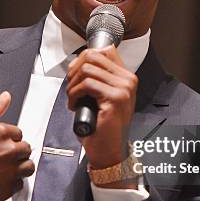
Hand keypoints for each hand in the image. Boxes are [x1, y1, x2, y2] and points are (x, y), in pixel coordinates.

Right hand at [0, 91, 33, 200]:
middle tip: (0, 156)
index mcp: (0, 133)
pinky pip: (18, 185)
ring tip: (4, 168)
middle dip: (16, 151)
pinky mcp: (5, 190)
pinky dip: (11, 183)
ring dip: (19, 167)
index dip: (9, 138)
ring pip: (27, 168)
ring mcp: (8, 172)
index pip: (19, 133)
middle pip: (25, 149)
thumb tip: (5, 98)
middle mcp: (8, 152)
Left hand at [66, 46, 137, 170]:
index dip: (83, 58)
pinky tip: (74, 104)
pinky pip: (87, 85)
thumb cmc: (103, 126)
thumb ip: (97, 78)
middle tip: (71, 86)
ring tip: (72, 98)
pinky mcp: (115, 100)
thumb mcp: (101, 96)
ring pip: (87, 69)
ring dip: (72, 84)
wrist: (109, 149)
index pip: (104, 50)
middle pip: (93, 56)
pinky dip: (74, 93)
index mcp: (126, 77)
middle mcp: (128, 81)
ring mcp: (123, 90)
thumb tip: (77, 63)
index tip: (76, 72)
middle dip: (75, 70)